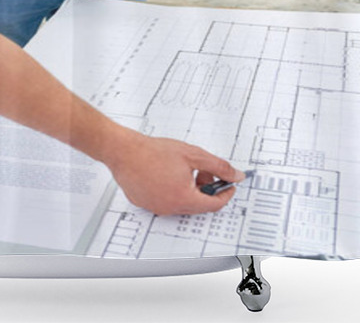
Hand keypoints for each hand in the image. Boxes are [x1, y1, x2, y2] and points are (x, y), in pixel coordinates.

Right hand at [106, 129, 243, 215]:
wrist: (124, 151)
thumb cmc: (152, 152)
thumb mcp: (193, 155)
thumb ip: (218, 166)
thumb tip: (235, 175)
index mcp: (184, 198)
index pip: (214, 205)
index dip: (225, 193)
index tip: (228, 185)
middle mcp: (170, 208)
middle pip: (198, 205)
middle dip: (206, 188)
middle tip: (204, 171)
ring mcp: (156, 208)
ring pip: (182, 204)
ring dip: (190, 190)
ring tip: (183, 169)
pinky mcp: (145, 204)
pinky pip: (165, 201)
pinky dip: (173, 191)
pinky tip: (167, 173)